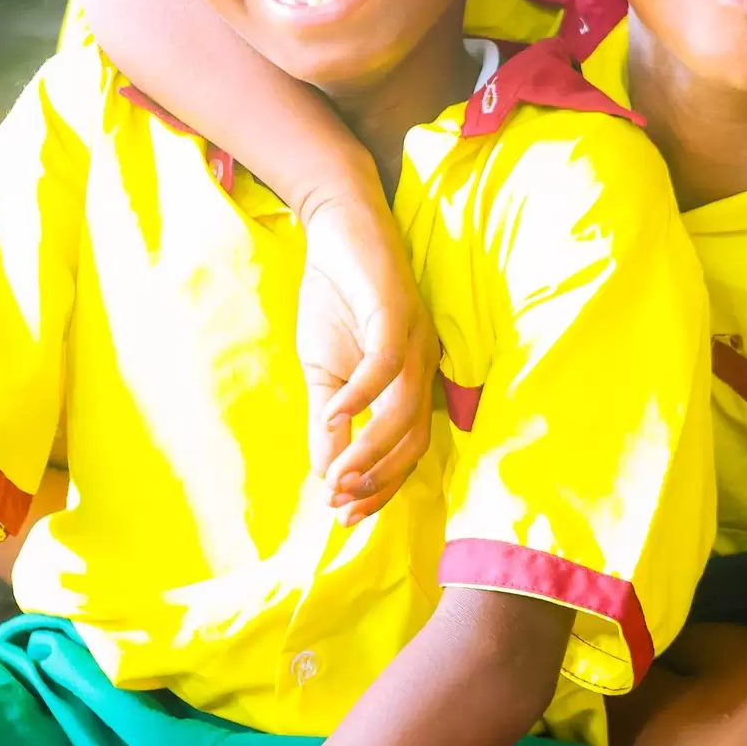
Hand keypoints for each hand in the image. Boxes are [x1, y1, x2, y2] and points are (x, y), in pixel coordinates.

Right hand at [297, 190, 439, 528]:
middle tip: (341, 506)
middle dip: (379, 481)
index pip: (408, 453)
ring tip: (338, 476)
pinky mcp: (396, 310)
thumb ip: (327, 424)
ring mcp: (414, 340)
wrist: (335, 228)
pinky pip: (387, 363)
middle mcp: (423, 367)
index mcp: (410, 385)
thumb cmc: (335, 299)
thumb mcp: (323, 373)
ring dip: (372, 449)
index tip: (346, 517)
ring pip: (404, 410)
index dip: (380, 489)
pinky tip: (335, 413)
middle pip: (414, 441)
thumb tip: (327, 477)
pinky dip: (362, 394)